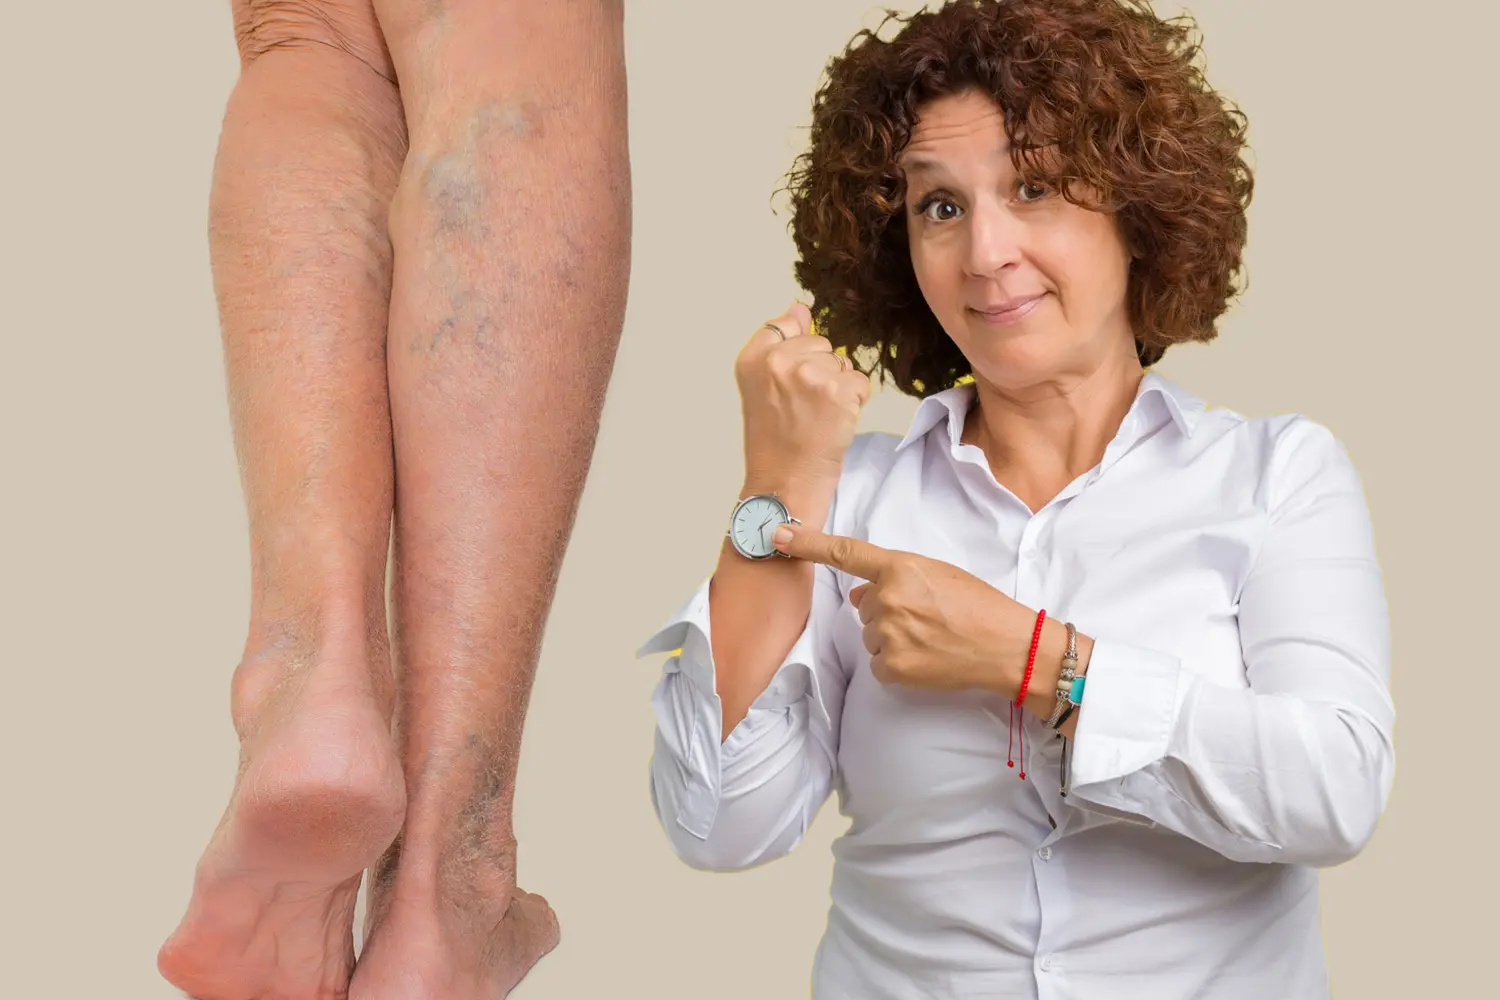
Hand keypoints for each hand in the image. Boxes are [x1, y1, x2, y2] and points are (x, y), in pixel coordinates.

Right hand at [735, 301, 871, 490]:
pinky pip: (860, 382)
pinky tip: (834, 423)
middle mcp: (777, 360)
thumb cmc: (775, 443)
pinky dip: (855, 403)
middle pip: (821, 344)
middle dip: (820, 372)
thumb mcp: (762, 388)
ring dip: (839, 388)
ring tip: (818, 417)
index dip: (798, 355)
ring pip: (842, 363)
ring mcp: (808, 374)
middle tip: (804, 408)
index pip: (787, 324)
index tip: (790, 386)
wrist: (784, 484)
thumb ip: (779, 343)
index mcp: (752, 357)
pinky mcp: (837, 391)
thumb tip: (800, 306)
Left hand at [770, 522, 1037, 695]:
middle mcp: (888, 598)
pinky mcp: (893, 667)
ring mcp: (889, 634)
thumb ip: (894, 577)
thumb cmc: (979, 605)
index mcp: (900, 567)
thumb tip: (858, 592)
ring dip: (892, 637)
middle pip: (863, 604)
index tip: (776, 534)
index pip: (844, 552)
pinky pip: (878, 664)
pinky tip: (926, 658)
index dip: (807, 543)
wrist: (1008, 646)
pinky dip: (897, 664)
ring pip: (870, 635)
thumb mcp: (937, 574)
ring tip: (932, 637)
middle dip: (886, 609)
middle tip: (927, 615)